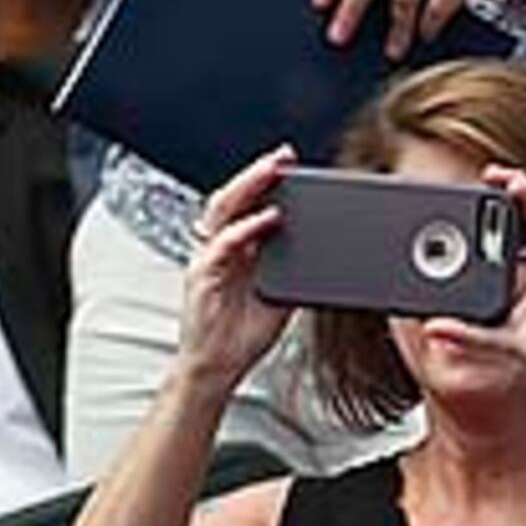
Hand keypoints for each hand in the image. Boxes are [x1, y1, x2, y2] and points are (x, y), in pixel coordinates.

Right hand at [178, 149, 298, 393]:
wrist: (218, 368)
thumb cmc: (243, 335)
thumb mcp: (281, 296)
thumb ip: (295, 270)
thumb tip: (324, 251)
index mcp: (238, 250)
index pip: (250, 205)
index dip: (268, 183)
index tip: (293, 167)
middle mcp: (221, 248)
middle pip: (235, 198)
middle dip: (259, 174)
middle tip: (283, 157)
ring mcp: (209, 259)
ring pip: (223, 210)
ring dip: (248, 187)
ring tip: (272, 171)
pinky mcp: (201, 275)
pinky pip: (222, 243)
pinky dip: (245, 227)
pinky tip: (267, 218)